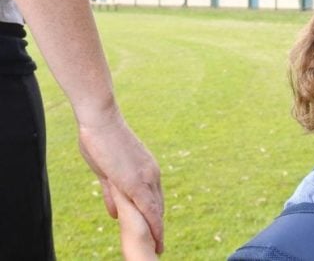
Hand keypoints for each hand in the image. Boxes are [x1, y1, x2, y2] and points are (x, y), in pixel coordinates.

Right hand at [77, 104, 163, 253]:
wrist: (101, 120)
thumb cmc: (100, 139)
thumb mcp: (106, 170)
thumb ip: (112, 192)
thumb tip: (114, 213)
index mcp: (148, 170)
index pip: (154, 198)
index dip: (154, 215)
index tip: (156, 229)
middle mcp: (152, 174)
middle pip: (157, 206)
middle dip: (158, 226)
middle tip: (159, 243)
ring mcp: (145, 178)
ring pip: (155, 211)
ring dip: (157, 231)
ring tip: (158, 247)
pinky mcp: (135, 182)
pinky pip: (147, 209)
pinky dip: (153, 225)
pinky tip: (155, 238)